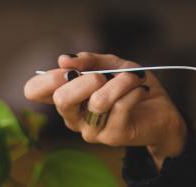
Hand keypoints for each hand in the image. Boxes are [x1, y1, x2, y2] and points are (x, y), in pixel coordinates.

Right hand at [23, 52, 186, 166]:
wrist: (162, 111)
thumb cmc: (131, 86)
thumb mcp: (111, 65)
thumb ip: (89, 60)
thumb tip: (63, 59)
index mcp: (66, 97)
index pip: (34, 91)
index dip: (47, 77)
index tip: (69, 69)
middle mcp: (73, 117)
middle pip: (61, 99)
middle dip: (85, 79)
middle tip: (103, 75)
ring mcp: (91, 130)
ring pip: (98, 101)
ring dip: (120, 82)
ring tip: (133, 78)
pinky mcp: (112, 136)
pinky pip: (121, 106)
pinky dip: (134, 90)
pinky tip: (141, 89)